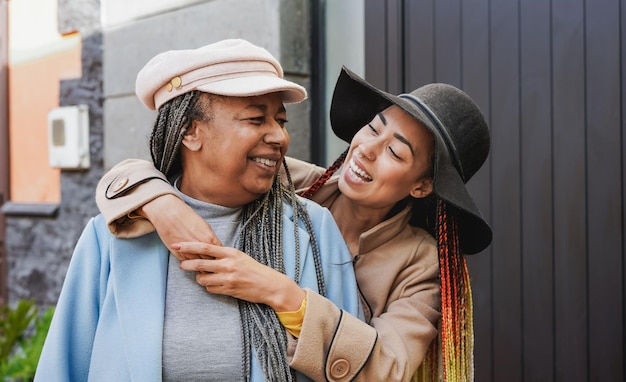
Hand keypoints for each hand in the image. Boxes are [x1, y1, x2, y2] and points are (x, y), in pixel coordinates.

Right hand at [139, 194, 221, 259]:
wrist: (168, 213)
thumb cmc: (186, 216)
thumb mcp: (204, 225)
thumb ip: (210, 237)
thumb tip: (214, 246)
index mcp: (209, 239)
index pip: (219, 253)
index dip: (219, 255)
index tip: (217, 256)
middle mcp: (201, 247)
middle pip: (210, 261)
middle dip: (211, 261)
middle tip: (210, 261)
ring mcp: (189, 252)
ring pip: (199, 264)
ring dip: (200, 263)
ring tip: (200, 261)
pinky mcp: (179, 254)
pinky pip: (188, 262)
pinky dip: (190, 262)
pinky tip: (190, 258)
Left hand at [173, 242, 304, 311]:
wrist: (268, 284)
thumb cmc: (253, 269)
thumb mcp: (239, 256)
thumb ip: (223, 255)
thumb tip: (204, 254)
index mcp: (230, 253)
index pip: (204, 247)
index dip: (188, 246)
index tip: (177, 245)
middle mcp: (228, 264)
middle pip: (200, 263)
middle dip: (187, 264)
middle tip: (181, 265)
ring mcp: (228, 278)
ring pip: (203, 279)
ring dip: (200, 279)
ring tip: (205, 277)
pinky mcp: (228, 290)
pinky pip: (210, 289)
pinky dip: (210, 287)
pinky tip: (217, 285)